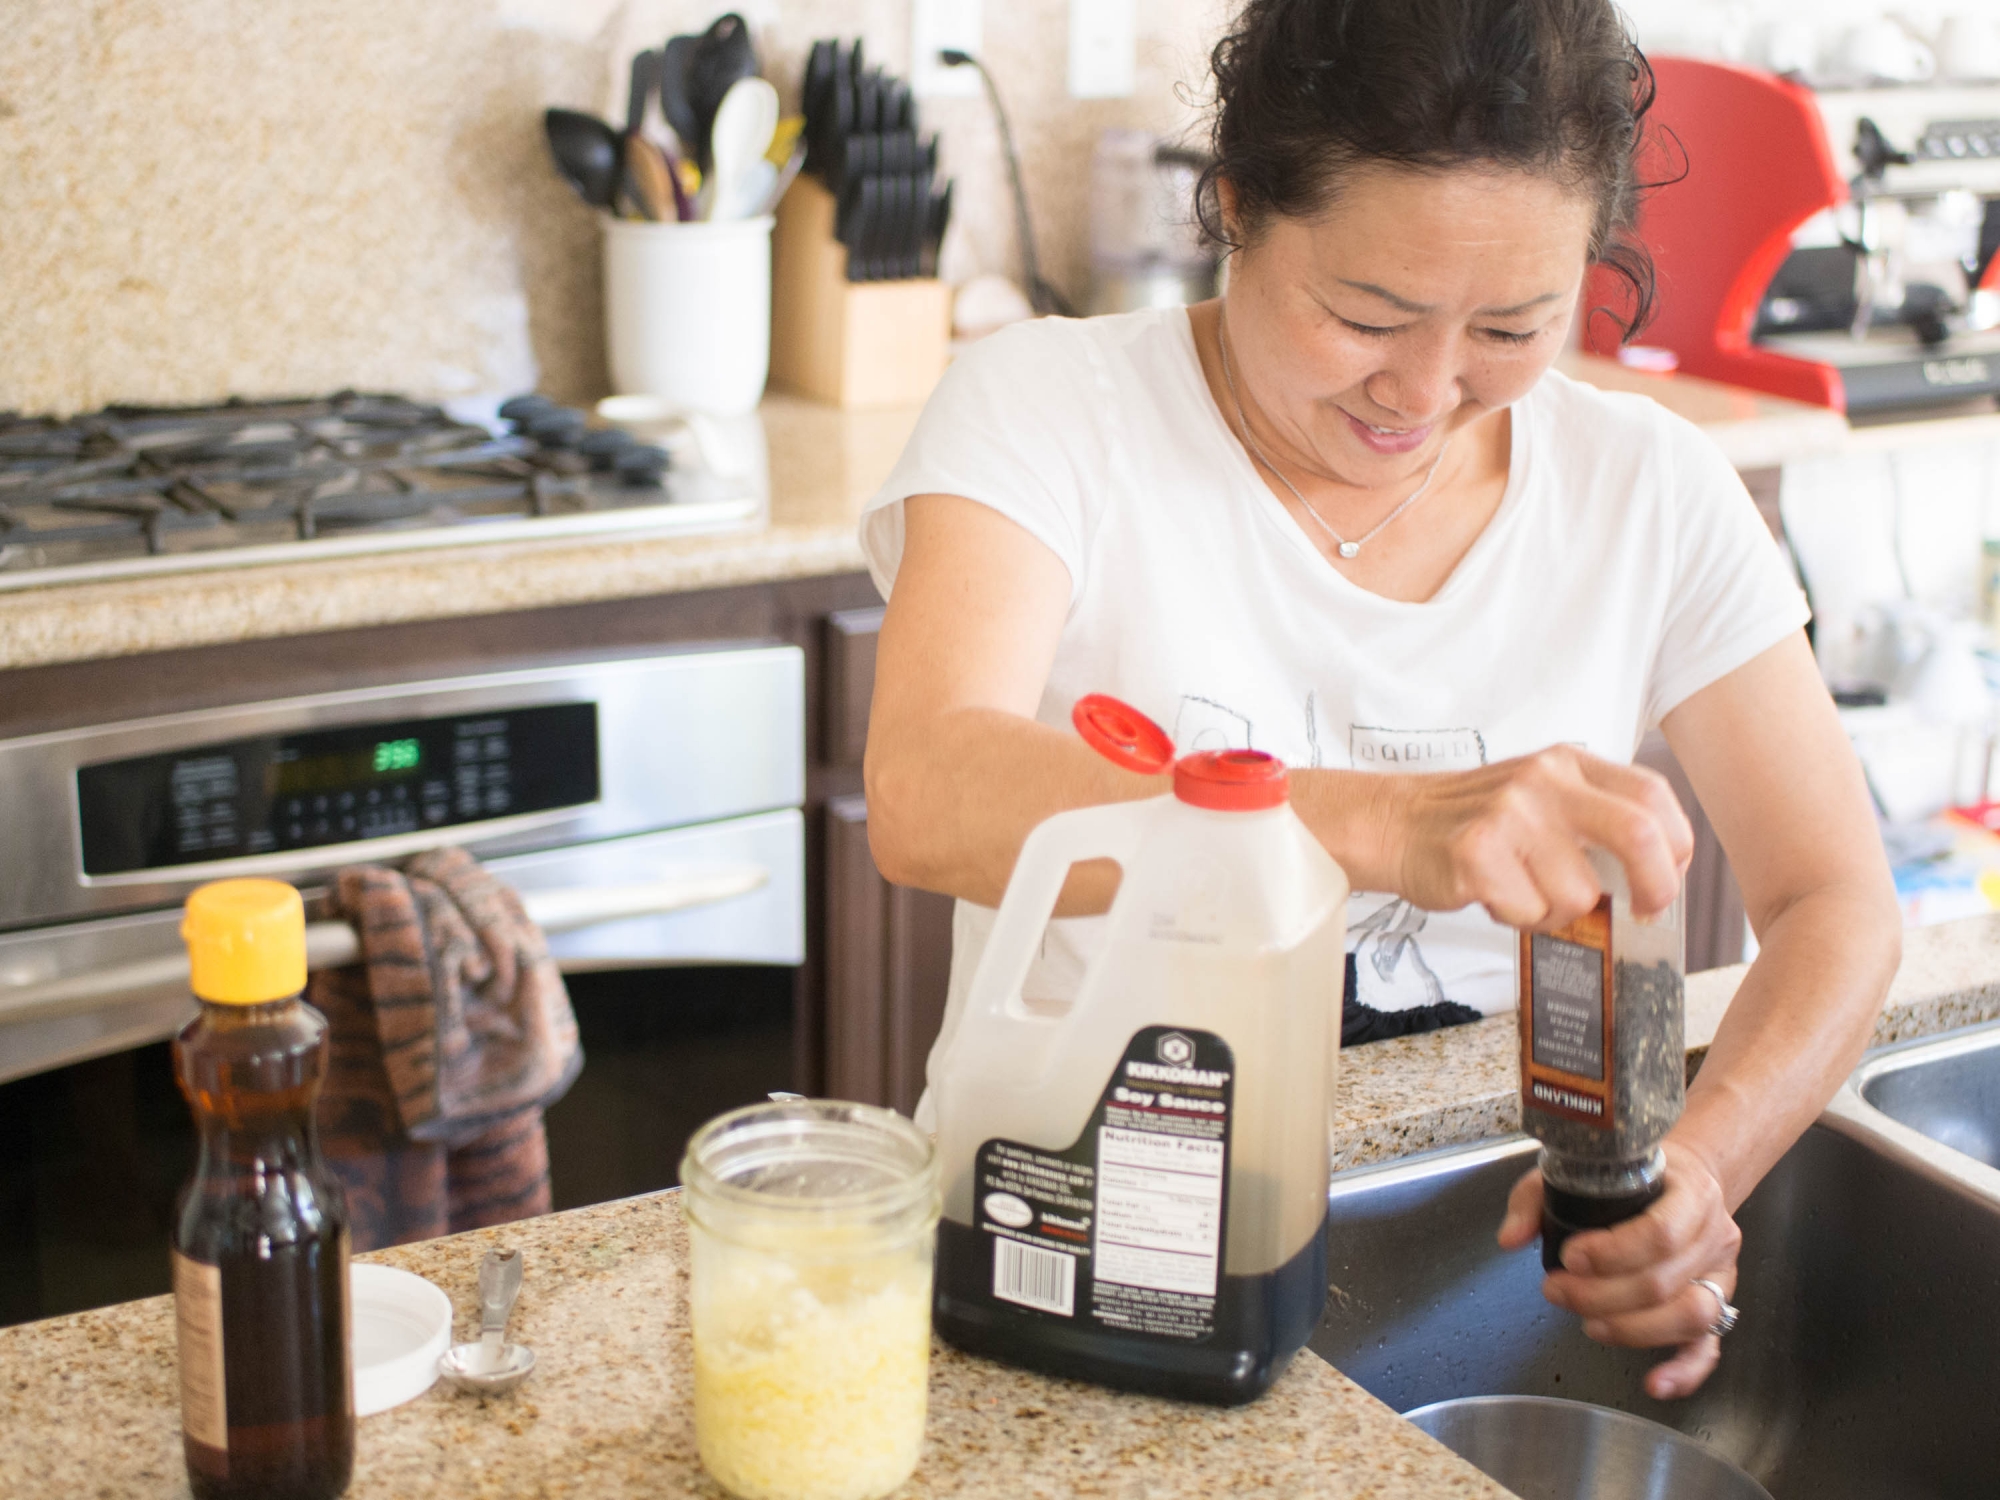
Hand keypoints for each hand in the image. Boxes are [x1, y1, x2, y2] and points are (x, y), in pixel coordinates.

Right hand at [1380, 745, 1691, 927]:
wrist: (1394, 822)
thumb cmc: (1477, 821)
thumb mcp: (1542, 795)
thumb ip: (1595, 818)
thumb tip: (1659, 874)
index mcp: (1568, 762)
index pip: (1652, 797)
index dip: (1676, 848)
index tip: (1666, 880)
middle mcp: (1543, 780)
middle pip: (1637, 835)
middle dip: (1655, 887)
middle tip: (1644, 914)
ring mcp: (1509, 814)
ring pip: (1579, 894)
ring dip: (1557, 912)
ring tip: (1523, 892)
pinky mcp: (1477, 853)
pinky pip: (1529, 912)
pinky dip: (1518, 919)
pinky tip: (1493, 895)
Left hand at [1496, 1141, 1741, 1399]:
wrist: (1682, 1180)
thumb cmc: (1628, 1177)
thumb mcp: (1579, 1171)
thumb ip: (1535, 1200)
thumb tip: (1509, 1240)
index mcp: (1690, 1193)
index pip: (1660, 1232)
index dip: (1612, 1253)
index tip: (1570, 1257)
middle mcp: (1714, 1236)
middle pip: (1664, 1282)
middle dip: (1601, 1295)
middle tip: (1557, 1291)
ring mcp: (1720, 1275)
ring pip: (1690, 1317)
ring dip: (1633, 1330)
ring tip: (1588, 1323)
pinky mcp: (1717, 1306)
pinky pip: (1709, 1347)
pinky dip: (1684, 1371)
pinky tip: (1654, 1384)